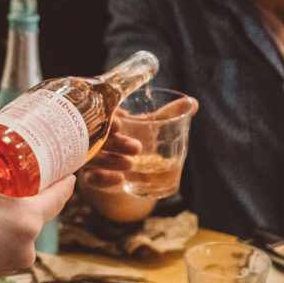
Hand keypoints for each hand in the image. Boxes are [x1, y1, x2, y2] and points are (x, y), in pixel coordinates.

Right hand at [0, 113, 74, 282]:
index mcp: (27, 220)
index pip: (61, 193)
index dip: (65, 174)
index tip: (66, 160)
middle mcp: (29, 244)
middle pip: (44, 207)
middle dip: (36, 186)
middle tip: (26, 165)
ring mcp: (17, 260)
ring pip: (27, 224)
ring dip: (19, 206)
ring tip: (3, 185)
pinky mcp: (2, 269)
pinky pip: (14, 240)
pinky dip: (7, 224)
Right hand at [77, 95, 197, 221]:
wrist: (128, 168)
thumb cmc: (138, 138)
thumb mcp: (153, 126)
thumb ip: (169, 114)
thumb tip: (192, 102)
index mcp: (108, 119)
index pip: (101, 115)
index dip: (109, 119)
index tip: (122, 124)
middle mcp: (95, 136)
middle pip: (97, 137)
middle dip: (116, 143)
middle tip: (137, 148)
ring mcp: (92, 156)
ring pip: (93, 158)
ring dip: (110, 161)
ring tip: (130, 164)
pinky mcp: (91, 175)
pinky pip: (91, 178)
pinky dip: (103, 179)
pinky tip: (119, 180)